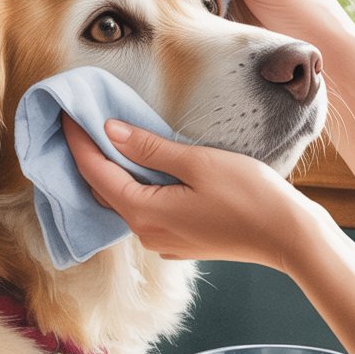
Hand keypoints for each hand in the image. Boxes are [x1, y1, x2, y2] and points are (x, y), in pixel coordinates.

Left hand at [62, 114, 320, 271]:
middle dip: (87, 156)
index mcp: (145, 212)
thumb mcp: (198, 162)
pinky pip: (142, 210)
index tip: (66, 113)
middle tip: (77, 122)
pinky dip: (132, 186)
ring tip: (102, 139)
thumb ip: (150, 148)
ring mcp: (162, 240)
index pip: (95, 172)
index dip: (78, 141)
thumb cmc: (250, 195)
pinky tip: (138, 166)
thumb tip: (109, 132)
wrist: (287, 236)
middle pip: (104, 190)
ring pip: (123, 201)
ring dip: (110, 171)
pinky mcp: (179, 240)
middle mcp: (146, 232)